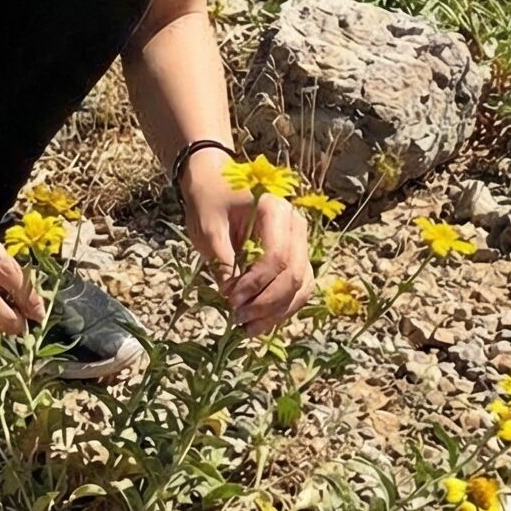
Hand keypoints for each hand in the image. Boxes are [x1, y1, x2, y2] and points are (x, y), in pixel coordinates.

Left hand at [179, 159, 315, 337]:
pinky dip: (283, 308)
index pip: (277, 257)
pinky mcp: (296, 257)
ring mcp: (300, 242)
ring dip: (278, 311)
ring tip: (248, 329)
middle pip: (294, 275)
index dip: (256, 284)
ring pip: (302, 286)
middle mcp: (296, 226)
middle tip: (237, 318)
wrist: (215, 182)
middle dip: (267, 302)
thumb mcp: (208, 228)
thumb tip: (232, 297)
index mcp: (277, 211)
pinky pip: (299, 288)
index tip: (230, 299)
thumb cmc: (210, 200)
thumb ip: (222, 262)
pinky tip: (260, 323)